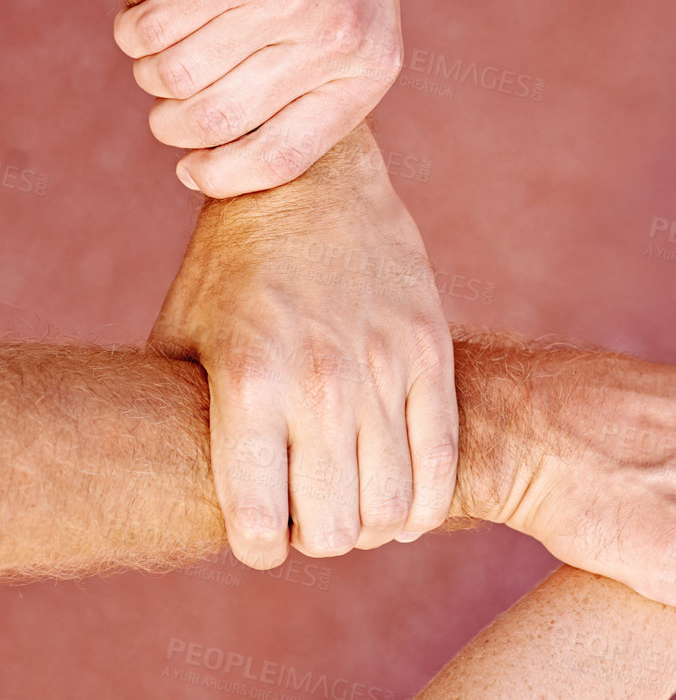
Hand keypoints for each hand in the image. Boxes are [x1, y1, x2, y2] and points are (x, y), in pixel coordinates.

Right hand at [113, 0, 402, 196]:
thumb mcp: (357, 18)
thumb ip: (316, 83)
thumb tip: (237, 159)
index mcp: (372, 69)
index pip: (280, 158)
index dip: (220, 173)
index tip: (190, 166)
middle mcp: (339, 41)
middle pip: (212, 121)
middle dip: (170, 115)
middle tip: (165, 88)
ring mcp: (293, 1)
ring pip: (172, 74)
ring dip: (148, 65)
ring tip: (160, 42)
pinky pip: (154, 27)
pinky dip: (135, 26)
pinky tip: (148, 10)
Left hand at [149, 130, 457, 566]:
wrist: (312, 183)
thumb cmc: (232, 267)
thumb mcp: (180, 337)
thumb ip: (182, 420)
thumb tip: (180, 491)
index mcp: (248, 384)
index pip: (258, 527)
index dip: (257, 544)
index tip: (259, 529)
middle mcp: (319, 382)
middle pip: (333, 529)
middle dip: (316, 536)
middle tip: (309, 510)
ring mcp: (384, 366)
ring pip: (392, 506)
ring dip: (370, 521)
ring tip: (355, 498)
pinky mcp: (430, 350)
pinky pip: (443, 461)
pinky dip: (425, 500)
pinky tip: (404, 495)